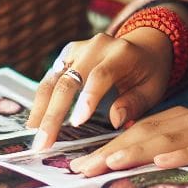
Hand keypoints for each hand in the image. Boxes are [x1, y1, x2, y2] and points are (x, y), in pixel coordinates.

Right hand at [26, 28, 174, 151]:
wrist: (144, 44)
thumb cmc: (149, 71)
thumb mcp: (153, 87)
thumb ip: (135, 103)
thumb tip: (115, 121)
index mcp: (122, 52)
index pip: (101, 74)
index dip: (88, 97)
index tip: (77, 123)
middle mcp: (96, 46)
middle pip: (70, 79)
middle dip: (54, 113)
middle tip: (44, 143)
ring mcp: (79, 48)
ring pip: (54, 79)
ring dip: (42, 109)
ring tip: (34, 136)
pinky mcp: (67, 55)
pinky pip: (50, 78)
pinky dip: (41, 101)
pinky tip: (35, 122)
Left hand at [69, 106, 187, 176]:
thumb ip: (162, 154)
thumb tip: (121, 171)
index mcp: (179, 119)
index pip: (137, 132)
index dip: (108, 147)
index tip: (81, 165)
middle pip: (145, 134)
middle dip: (113, 151)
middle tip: (86, 169)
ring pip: (167, 139)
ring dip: (138, 151)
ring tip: (112, 162)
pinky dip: (180, 154)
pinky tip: (162, 162)